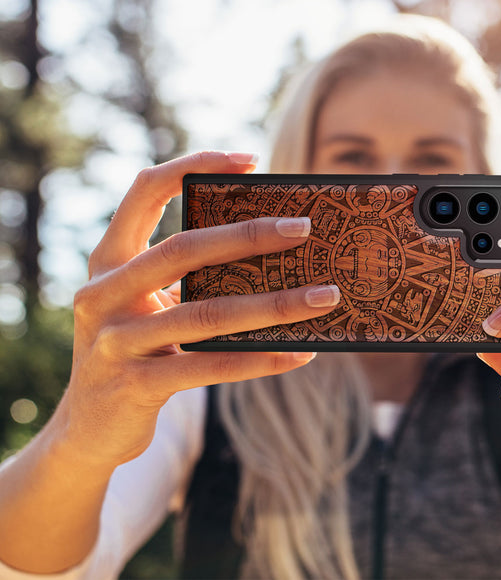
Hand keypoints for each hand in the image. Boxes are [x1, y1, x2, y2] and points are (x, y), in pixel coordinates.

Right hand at [56, 151, 339, 468]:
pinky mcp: (135, 385)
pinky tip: (300, 353)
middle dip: (248, 235)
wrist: (87, 428)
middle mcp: (103, 293)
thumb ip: (185, 277)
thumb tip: (271, 251)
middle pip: (182, 249)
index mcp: (109, 260)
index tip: (250, 159)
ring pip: (206, 313)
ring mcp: (115, 341)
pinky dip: (261, 359)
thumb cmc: (134, 349)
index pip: (145, 191)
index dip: (194, 165)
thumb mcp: (145, 304)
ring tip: (325, 297)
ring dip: (275, 304)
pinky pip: (210, 367)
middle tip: (303, 229)